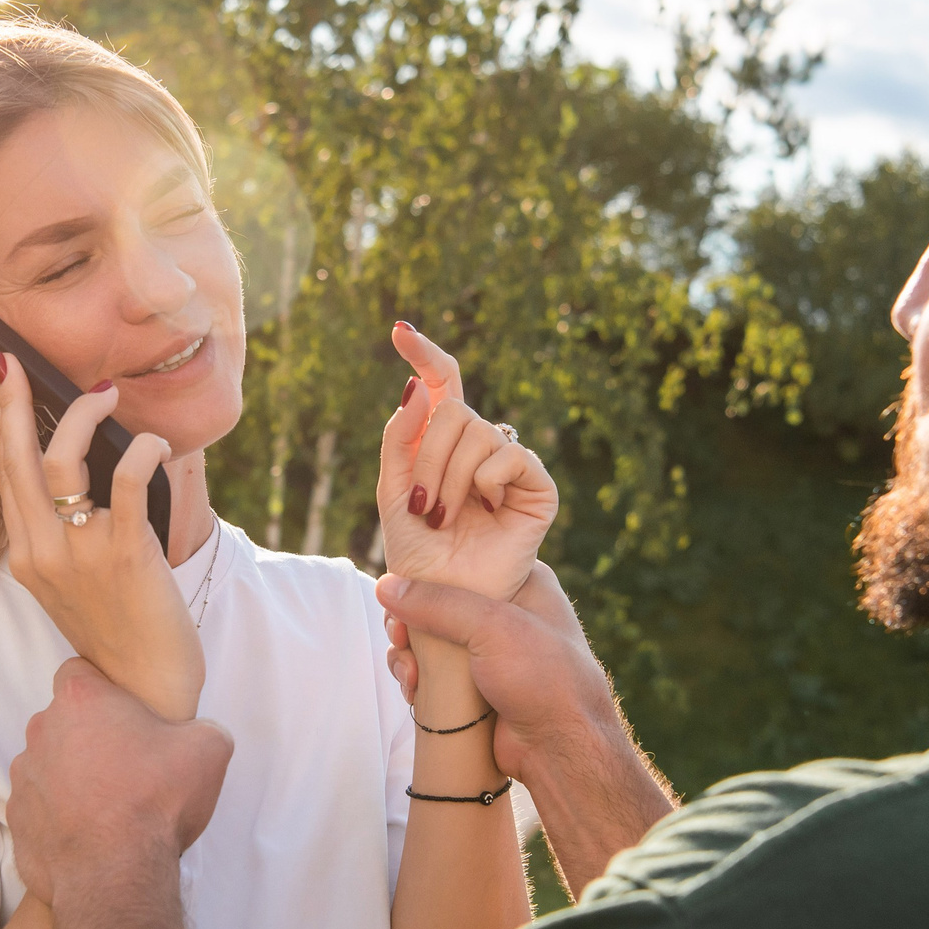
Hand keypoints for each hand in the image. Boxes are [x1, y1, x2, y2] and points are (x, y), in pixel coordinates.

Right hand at [0, 354, 204, 719]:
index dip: (5, 427)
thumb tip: (77, 473)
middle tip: (19, 365)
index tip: (6, 387)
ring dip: (83, 417)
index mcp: (27, 556)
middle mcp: (43, 552)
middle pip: (19, 461)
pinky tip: (154, 442)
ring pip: (62, 462)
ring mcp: (80, 554)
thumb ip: (63, 535)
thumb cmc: (118, 628)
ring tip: (107, 396)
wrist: (145, 686)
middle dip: (16, 405)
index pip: (7, 477)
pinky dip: (140, 451)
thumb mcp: (71, 583)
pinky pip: (126, 482)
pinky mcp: (125, 555)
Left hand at [9, 658, 234, 904]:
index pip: (78, 672)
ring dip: (71, 777)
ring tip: (108, 806)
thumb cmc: (157, 802)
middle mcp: (41, 732)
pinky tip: (90, 835)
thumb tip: (196, 736)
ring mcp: (22, 778)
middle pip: (63, 721)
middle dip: (89, 735)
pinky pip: (40, 808)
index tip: (125, 713)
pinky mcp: (17, 821)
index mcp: (80, 701)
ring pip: (48, 764)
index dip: (102, 689)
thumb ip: (202, 728)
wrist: (116, 876)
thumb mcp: (209, 749)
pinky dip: (59, 816)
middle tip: (126, 764)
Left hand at [375, 323, 557, 606]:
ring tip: (445, 517)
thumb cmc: (417, 549)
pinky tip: (486, 509)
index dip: (423, 353)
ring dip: (450, 478)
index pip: (441, 383)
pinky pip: (511, 456)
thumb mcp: (392, 489)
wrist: (444, 597)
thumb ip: (400, 437)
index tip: (398, 330)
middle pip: (453, 409)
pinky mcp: (536, 487)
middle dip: (427, 456)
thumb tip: (419, 386)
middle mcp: (478, 446)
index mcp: (443, 441)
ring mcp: (509, 465)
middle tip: (421, 505)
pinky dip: (486, 481)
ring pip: (478, 432)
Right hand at [380, 563, 614, 784]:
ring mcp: (487, 650)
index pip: (462, 560)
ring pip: (429, 638)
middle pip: (437, 601)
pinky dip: (416, 678)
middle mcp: (505, 611)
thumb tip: (385, 586)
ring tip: (410, 676)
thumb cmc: (545, 679)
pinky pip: (431, 671)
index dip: (427, 573)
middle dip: (410, 621)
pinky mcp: (473, 683)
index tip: (401, 590)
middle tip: (401, 638)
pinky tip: (414, 691)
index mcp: (522, 581)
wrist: (561, 750)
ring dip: (408, 654)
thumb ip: (437, 603)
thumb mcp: (493, 627)